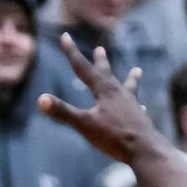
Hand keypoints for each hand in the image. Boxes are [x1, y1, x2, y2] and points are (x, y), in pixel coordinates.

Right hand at [37, 35, 149, 162]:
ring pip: (129, 88)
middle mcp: (119, 94)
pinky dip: (137, 105)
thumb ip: (63, 112)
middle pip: (107, 74)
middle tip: (100, 49)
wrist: (146, 150)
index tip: (65, 36)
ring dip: (131, 79)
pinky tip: (142, 107)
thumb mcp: (85, 125)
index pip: (84, 68)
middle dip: (101, 62)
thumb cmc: (115, 137)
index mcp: (104, 91)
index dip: (72, 52)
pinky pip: (137, 108)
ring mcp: (132, 106)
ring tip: (137, 70)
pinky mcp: (140, 120)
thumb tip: (40, 100)